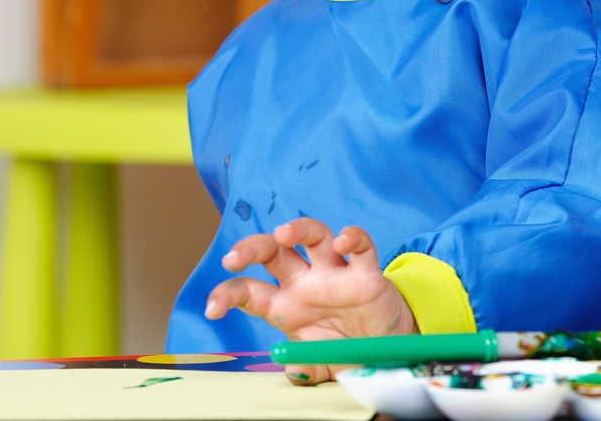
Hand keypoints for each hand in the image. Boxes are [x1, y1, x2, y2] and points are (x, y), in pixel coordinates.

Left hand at [204, 218, 416, 384]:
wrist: (388, 350)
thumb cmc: (345, 350)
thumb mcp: (321, 365)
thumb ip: (306, 370)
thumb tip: (292, 371)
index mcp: (285, 306)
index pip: (247, 291)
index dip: (226, 295)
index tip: (212, 309)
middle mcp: (305, 283)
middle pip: (272, 251)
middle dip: (249, 248)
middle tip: (233, 259)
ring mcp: (334, 275)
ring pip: (313, 235)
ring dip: (297, 229)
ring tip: (284, 234)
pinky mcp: (366, 274)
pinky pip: (361, 246)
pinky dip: (353, 238)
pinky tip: (343, 243)